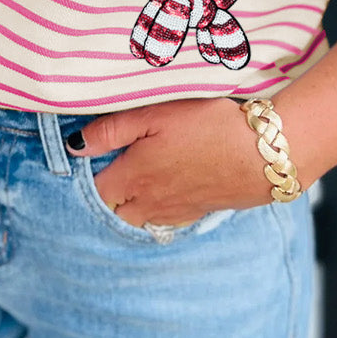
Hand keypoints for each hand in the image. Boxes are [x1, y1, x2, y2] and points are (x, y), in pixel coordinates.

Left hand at [65, 96, 272, 227]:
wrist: (261, 156)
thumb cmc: (208, 127)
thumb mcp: (156, 114)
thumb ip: (112, 129)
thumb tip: (75, 146)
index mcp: (133, 177)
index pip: (93, 190)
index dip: (85, 178)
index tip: (85, 162)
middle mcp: (148, 201)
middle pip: (112, 211)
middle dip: (104, 196)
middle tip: (106, 171)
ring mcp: (173, 211)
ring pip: (137, 220)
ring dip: (128, 206)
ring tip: (130, 183)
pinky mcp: (195, 213)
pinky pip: (163, 222)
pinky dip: (153, 213)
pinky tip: (160, 195)